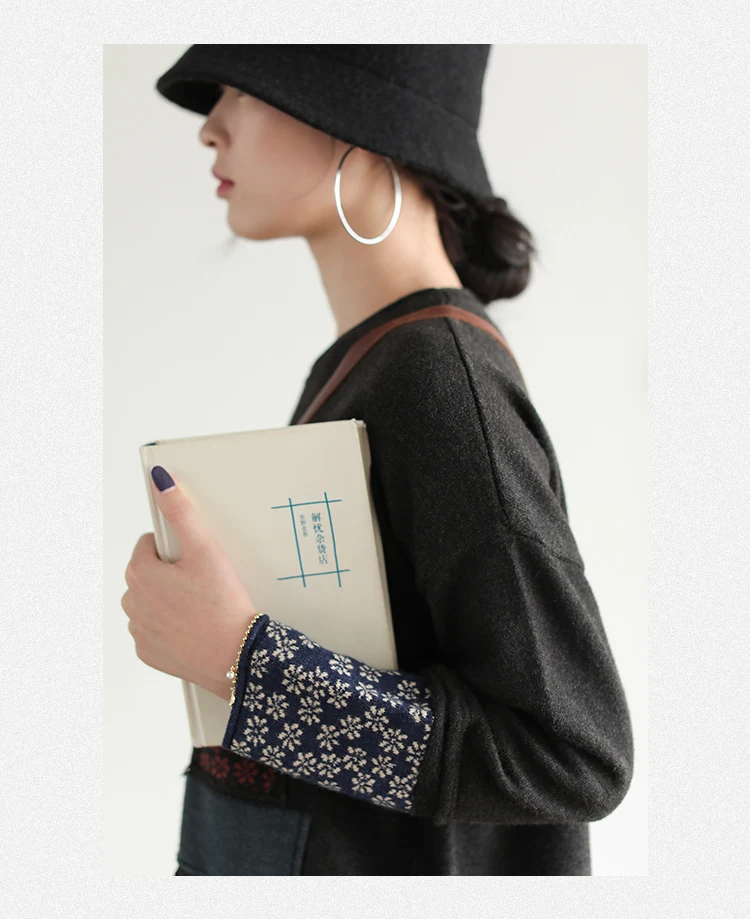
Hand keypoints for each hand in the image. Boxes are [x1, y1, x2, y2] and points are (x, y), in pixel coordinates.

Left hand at [121, 465, 258, 700]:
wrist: (236, 656)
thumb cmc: (223, 602)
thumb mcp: (205, 549)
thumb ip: (180, 512)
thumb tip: (159, 479)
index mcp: (140, 574)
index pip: (148, 545)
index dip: (175, 549)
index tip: (196, 561)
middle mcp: (132, 603)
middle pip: (148, 574)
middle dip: (170, 575)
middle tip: (203, 583)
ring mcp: (139, 630)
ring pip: (151, 602)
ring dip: (169, 600)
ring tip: (201, 605)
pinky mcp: (150, 653)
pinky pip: (155, 631)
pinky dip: (171, 627)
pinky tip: (194, 626)